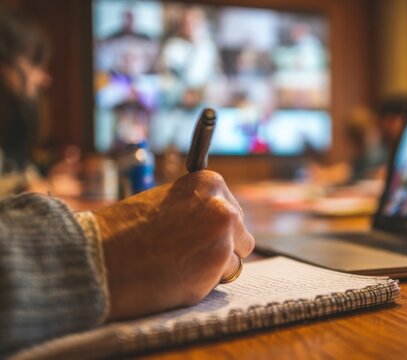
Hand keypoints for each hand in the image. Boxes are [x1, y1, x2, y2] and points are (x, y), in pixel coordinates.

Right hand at [93, 171, 254, 319]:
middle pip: (241, 236)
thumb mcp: (166, 203)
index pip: (232, 211)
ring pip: (233, 260)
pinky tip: (177, 276)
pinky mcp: (218, 266)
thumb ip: (196, 210)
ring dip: (212, 268)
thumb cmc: (125, 232)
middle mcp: (223, 206)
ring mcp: (223, 237)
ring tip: (176, 264)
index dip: (214, 228)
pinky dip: (203, 284)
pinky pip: (221, 280)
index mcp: (209, 183)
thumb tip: (218, 224)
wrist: (99, 258)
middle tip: (187, 254)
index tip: (197, 234)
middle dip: (220, 248)